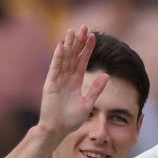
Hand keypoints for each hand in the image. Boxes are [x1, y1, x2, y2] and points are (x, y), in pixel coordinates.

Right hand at [36, 26, 109, 140]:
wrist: (57, 130)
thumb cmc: (71, 120)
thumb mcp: (87, 103)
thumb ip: (96, 89)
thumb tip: (107, 75)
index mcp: (76, 81)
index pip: (83, 60)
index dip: (87, 48)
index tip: (93, 36)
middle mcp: (67, 77)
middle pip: (74, 55)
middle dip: (78, 41)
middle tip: (84, 27)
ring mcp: (58, 79)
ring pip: (64, 58)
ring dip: (68, 45)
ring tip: (72, 31)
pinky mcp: (50, 84)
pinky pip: (55, 68)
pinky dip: (58, 57)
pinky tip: (61, 46)